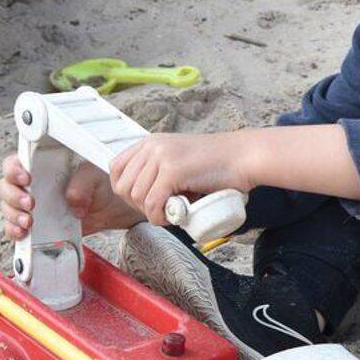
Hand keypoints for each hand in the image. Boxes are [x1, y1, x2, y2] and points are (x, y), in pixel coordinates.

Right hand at [0, 154, 142, 240]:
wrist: (111, 209)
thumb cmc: (101, 185)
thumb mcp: (96, 176)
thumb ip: (82, 183)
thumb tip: (70, 198)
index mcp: (42, 167)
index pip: (16, 163)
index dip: (14, 170)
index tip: (26, 179)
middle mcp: (32, 185)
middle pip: (6, 187)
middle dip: (13, 197)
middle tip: (31, 204)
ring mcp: (32, 206)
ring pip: (8, 209)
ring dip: (14, 216)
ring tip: (30, 222)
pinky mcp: (36, 225)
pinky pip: (15, 229)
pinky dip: (15, 232)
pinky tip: (24, 233)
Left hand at [108, 131, 253, 227]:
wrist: (243, 157)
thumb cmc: (218, 165)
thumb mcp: (180, 160)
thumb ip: (160, 171)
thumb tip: (142, 199)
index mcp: (151, 142)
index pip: (116, 169)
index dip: (127, 191)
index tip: (146, 201)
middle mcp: (152, 146)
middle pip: (123, 187)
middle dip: (139, 205)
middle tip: (163, 208)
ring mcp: (161, 157)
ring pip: (138, 197)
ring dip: (153, 212)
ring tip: (174, 211)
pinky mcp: (172, 171)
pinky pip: (153, 204)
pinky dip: (161, 217)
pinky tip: (176, 215)